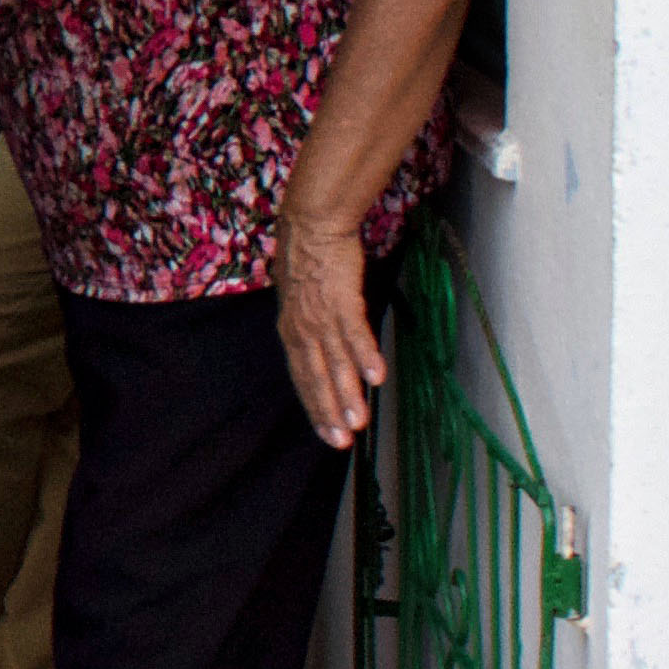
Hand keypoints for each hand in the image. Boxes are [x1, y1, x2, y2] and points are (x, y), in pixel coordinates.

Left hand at [275, 218, 390, 449]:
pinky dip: (365, 354)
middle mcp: (302, 330)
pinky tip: (377, 377)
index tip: (328, 435)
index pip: (302, 377)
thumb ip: (310, 330)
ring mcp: (321, 316)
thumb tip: (321, 352)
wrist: (312, 226)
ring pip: (335, 361)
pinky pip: (355, 332)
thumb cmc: (310, 262)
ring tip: (360, 421)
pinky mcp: (342, 301)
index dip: (315, 407)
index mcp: (292, 332)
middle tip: (341, 442)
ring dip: (348, 393)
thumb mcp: (301, 303)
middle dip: (328, 412)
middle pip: (316, 377)